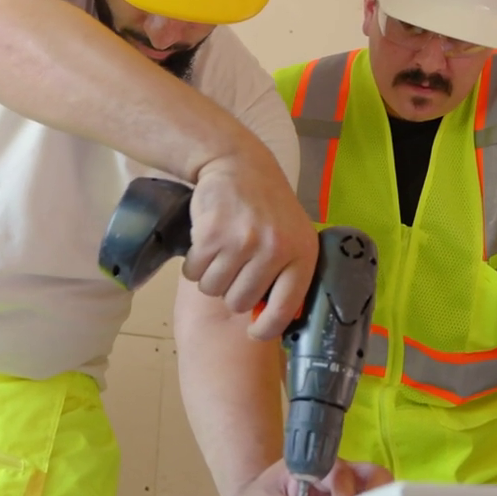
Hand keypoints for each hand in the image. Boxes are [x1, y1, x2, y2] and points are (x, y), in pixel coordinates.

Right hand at [184, 149, 319, 339]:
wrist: (237, 163)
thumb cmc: (267, 206)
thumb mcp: (292, 235)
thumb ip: (287, 273)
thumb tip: (270, 320)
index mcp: (301, 254)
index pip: (283, 308)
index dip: (266, 328)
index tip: (255, 332)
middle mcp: (275, 249)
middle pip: (239, 302)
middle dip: (231, 291)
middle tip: (233, 267)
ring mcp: (243, 241)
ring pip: (213, 289)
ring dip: (211, 277)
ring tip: (221, 252)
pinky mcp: (212, 234)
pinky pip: (194, 272)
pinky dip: (194, 264)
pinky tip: (206, 243)